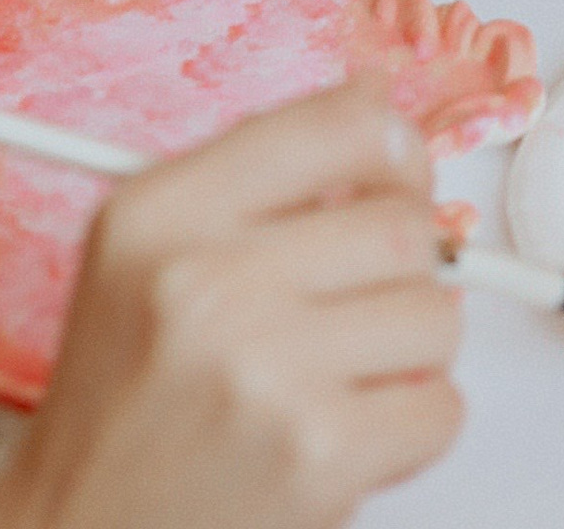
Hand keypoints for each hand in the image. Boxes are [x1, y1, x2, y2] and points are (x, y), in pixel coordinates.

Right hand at [0, 82, 461, 528]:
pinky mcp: (317, 456)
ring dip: (409, 351)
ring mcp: (265, 371)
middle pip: (404, 224)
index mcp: (161, 214)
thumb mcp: (145, 252)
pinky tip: (349, 430)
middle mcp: (207, 282)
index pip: (340, 123)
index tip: (395, 174)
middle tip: (359, 300)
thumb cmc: (122, 401)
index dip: (393, 147)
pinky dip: (414, 425)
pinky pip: (441, 407)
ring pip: (435, 314)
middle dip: (403, 266)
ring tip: (342, 373)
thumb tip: (382, 107)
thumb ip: (257, 173)